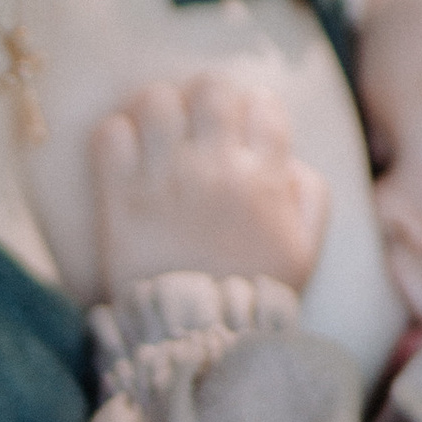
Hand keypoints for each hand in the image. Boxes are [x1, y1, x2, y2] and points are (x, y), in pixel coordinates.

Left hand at [91, 72, 331, 298]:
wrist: (198, 336)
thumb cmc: (253, 294)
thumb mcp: (306, 250)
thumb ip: (311, 196)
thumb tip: (291, 161)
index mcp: (265, 176)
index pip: (262, 103)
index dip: (249, 110)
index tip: (237, 130)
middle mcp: (217, 166)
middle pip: (210, 86)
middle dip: (202, 98)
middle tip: (192, 125)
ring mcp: (166, 176)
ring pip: (156, 98)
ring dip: (155, 110)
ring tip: (153, 136)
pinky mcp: (121, 195)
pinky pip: (110, 133)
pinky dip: (114, 136)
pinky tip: (123, 158)